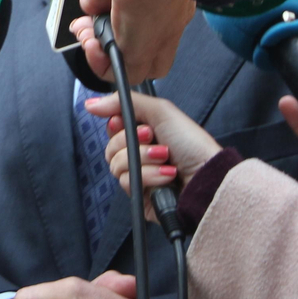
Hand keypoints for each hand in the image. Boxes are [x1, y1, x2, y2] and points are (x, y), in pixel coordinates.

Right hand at [100, 91, 220, 197]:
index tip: (129, 123)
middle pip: (110, 147)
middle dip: (133, 142)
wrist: (207, 176)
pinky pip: (126, 183)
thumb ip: (124, 102)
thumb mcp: (160, 111)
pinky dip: (148, 177)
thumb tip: (90, 103)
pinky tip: (166, 175)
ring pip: (116, 166)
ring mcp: (139, 176)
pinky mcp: (140, 196)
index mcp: (142, 133)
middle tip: (153, 138)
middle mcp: (139, 154)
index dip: (117, 125)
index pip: (112, 128)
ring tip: (165, 159)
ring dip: (143, 160)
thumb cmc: (191, 143)